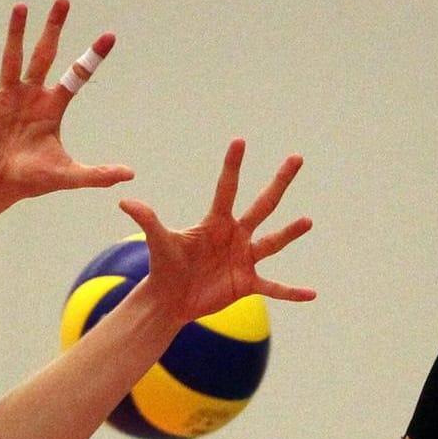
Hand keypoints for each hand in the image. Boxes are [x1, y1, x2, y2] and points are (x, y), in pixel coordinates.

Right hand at [0, 0, 133, 209]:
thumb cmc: (32, 178)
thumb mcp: (68, 175)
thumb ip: (98, 174)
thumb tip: (130, 174)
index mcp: (53, 106)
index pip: (77, 75)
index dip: (92, 57)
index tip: (109, 36)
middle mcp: (32, 95)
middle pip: (45, 54)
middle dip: (54, 29)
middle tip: (63, 1)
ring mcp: (8, 97)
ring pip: (14, 59)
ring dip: (17, 34)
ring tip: (22, 7)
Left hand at [118, 140, 314, 328]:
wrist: (170, 298)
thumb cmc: (165, 265)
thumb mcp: (158, 242)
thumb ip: (148, 221)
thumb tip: (125, 202)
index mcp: (215, 221)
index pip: (226, 188)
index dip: (232, 165)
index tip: (240, 140)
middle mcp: (235, 235)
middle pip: (262, 204)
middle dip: (279, 182)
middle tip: (296, 157)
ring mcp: (244, 258)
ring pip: (272, 242)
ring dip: (290, 232)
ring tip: (307, 221)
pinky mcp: (247, 283)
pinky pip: (274, 287)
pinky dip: (292, 292)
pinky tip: (311, 294)